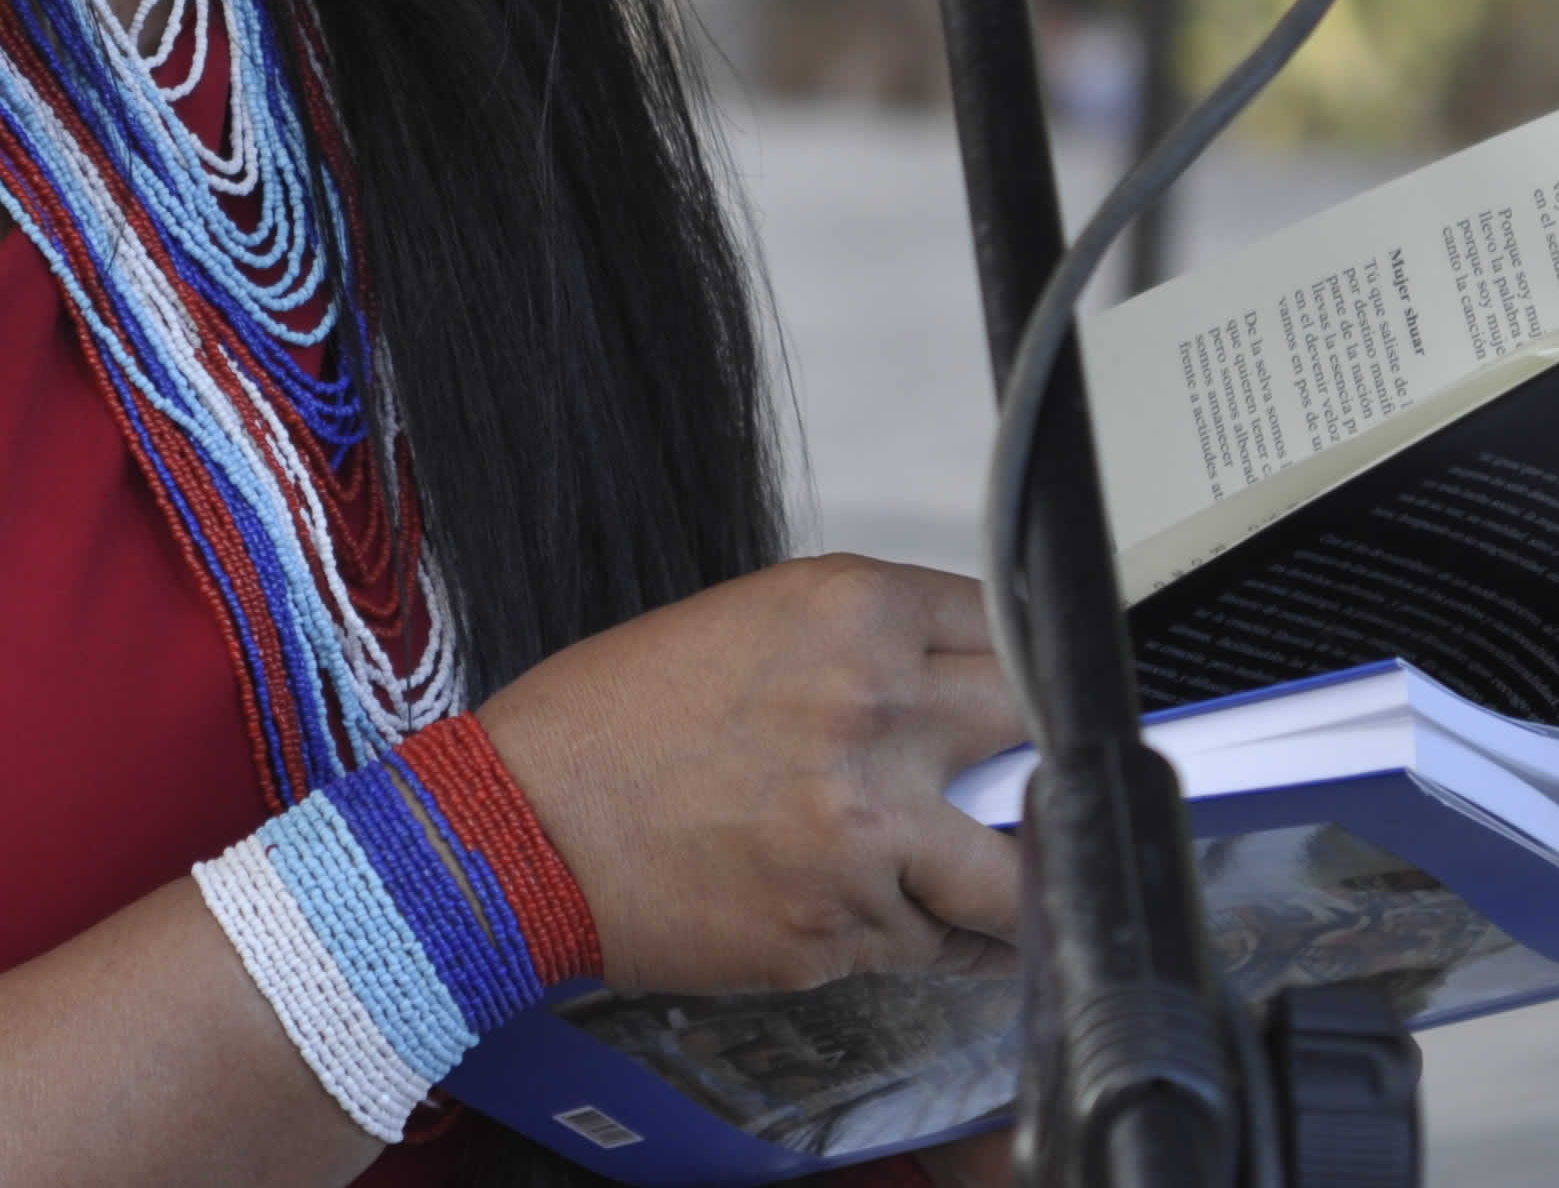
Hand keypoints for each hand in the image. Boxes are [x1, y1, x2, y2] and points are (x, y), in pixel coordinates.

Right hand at [479, 555, 1026, 994]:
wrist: (520, 829)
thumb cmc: (614, 723)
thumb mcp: (750, 623)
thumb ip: (866, 646)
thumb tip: (959, 686)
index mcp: (855, 614)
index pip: (1011, 630)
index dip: (1020, 672)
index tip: (1024, 701)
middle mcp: (878, 711)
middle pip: (1039, 736)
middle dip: (1035, 760)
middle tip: (1024, 779)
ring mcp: (869, 829)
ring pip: (1013, 873)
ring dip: (1012, 876)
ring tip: (996, 875)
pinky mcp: (844, 928)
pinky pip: (934, 944)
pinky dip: (930, 938)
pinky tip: (895, 914)